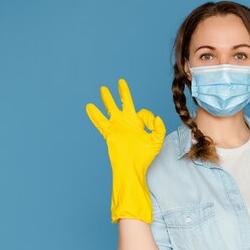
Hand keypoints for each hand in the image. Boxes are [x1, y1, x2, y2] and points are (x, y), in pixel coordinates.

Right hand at [86, 78, 165, 223]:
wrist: (131, 167)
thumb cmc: (144, 157)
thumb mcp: (156, 141)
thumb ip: (159, 128)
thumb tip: (156, 117)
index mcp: (139, 124)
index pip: (143, 112)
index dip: (148, 117)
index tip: (149, 127)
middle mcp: (127, 123)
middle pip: (124, 103)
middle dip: (123, 93)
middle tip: (120, 82)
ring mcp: (117, 126)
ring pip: (111, 109)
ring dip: (107, 99)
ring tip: (104, 89)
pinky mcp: (109, 132)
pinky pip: (100, 122)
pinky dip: (95, 115)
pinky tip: (89, 106)